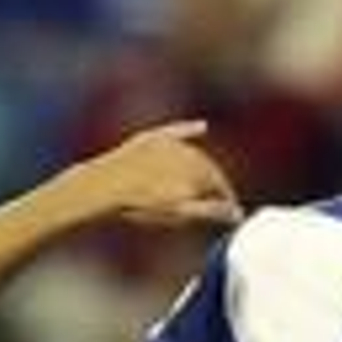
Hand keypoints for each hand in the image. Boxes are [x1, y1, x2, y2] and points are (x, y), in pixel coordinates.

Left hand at [77, 120, 243, 229]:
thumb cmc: (141, 204)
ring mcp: (169, 143)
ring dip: (203, 165)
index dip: (227, 199)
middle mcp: (188, 153)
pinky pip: (176, 130)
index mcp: (198, 171)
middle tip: (217, 199)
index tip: (230, 212)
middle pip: (209, 168)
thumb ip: (211, 211)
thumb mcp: (179, 212)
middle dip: (215, 183)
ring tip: (204, 181)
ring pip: (195, 153)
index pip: (221, 185)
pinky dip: (189, 129)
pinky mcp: (153, 137)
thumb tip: (237, 214)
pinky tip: (202, 127)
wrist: (104, 185)